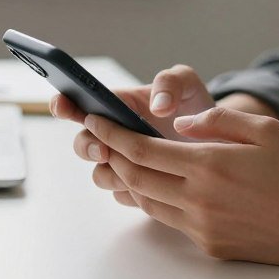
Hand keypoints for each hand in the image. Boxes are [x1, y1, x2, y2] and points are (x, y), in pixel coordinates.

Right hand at [50, 65, 215, 206]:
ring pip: (100, 174)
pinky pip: (122, 195)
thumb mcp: (187, 84)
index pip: (80, 103)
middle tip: (104, 149)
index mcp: (118, 105)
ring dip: (112, 174)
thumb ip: (170, 82)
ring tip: (136, 172)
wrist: (216, 141)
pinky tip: (153, 188)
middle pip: (82, 144)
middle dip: (87, 146)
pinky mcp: (136, 188)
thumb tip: (157, 105)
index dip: (64, 104)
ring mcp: (122, 163)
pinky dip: (132, 193)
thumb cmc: (193, 107)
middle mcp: (113, 135)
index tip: (62, 105)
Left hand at [82, 106, 278, 266]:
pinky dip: (153, 200)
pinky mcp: (211, 244)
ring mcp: (203, 226)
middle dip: (112, 154)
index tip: (95, 120)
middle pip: (135, 176)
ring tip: (121, 159)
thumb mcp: (266, 130)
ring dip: (129, 179)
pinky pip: (169, 220)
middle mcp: (199, 198)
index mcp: (209, 164)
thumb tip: (179, 124)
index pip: (142, 149)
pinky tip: (155, 186)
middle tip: (100, 138)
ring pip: (147, 201)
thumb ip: (218, 121)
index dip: (112, 134)